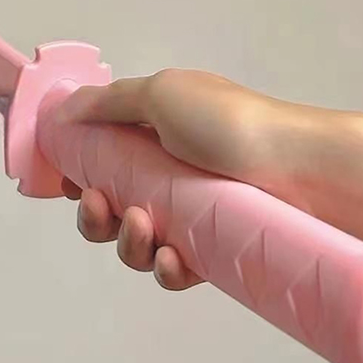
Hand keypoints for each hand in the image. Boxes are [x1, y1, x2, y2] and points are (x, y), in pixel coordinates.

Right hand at [59, 69, 286, 290]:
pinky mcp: (210, 252)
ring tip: (140, 226)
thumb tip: (63, 110)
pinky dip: (165, 269)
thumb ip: (108, 102)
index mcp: (152, 138)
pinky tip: (172, 258)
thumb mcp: (163, 93)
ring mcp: (189, 217)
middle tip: (99, 205)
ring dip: (126, 242)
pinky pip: (173, 269)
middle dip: (93, 215)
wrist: (299, 167)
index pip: (101, 164)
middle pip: (110, 210)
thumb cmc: (229, 122)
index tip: (69, 183)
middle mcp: (167, 178)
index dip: (79, 177)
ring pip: (136, 245)